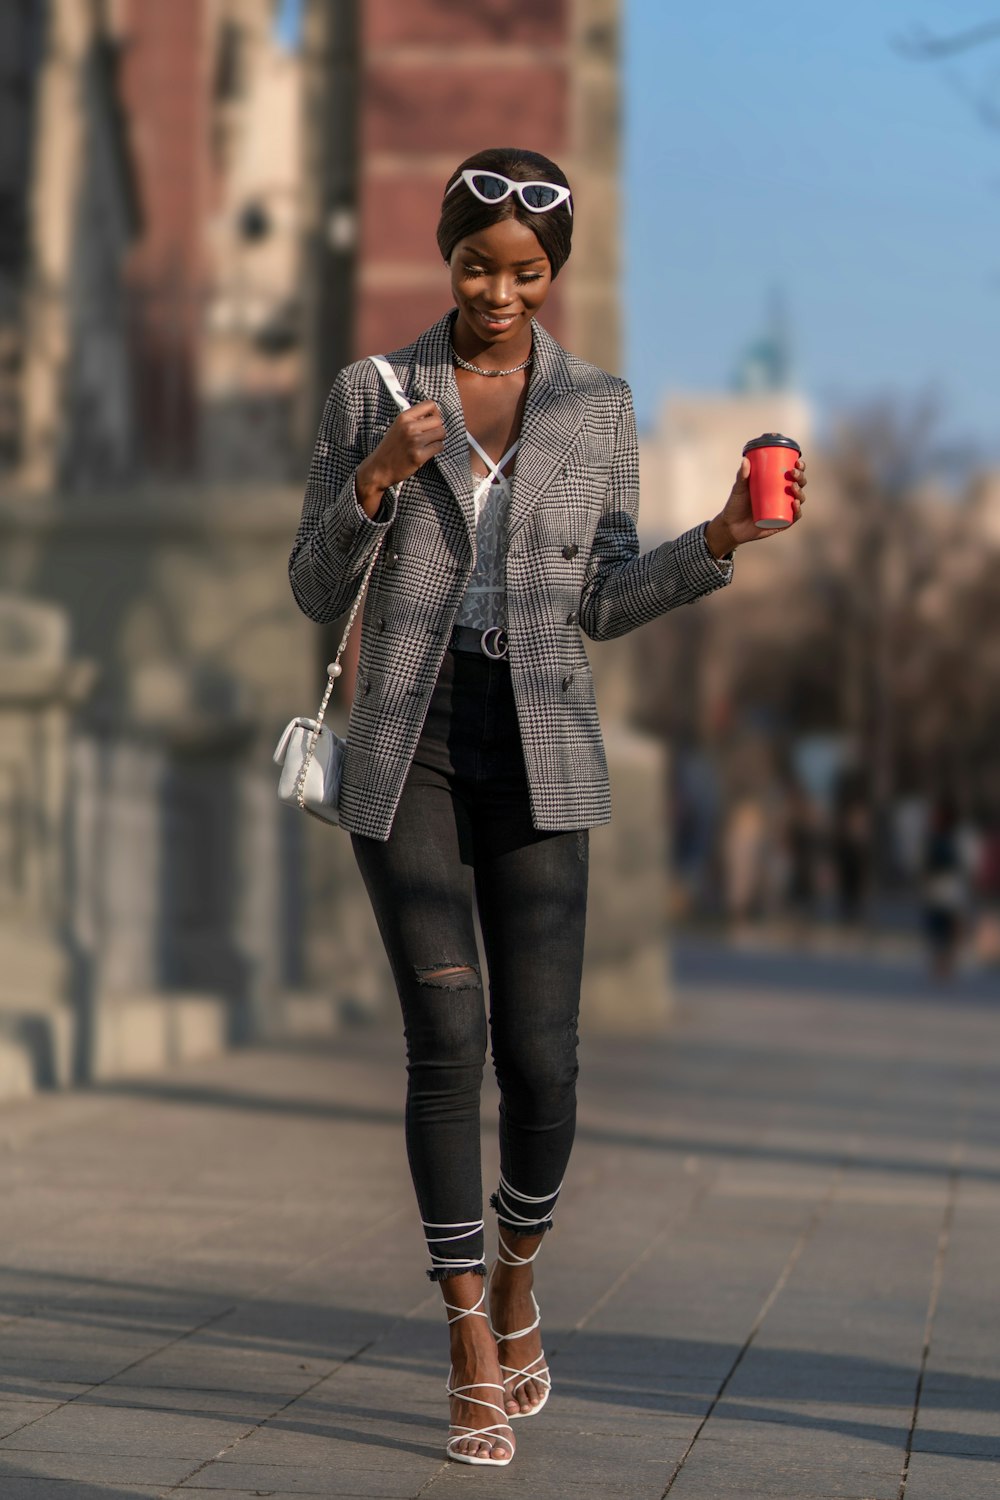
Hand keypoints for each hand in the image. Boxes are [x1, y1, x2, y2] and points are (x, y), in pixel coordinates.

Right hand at [355, 401, 446, 515]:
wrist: (379, 468)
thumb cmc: (390, 449)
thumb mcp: (397, 427)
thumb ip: (413, 420)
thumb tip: (433, 415)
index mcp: (404, 417)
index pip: (429, 405)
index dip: (435, 412)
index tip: (433, 419)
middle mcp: (409, 427)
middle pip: (438, 421)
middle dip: (437, 428)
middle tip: (431, 436)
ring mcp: (414, 441)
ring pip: (441, 433)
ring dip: (438, 440)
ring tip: (428, 445)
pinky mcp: (418, 456)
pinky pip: (439, 447)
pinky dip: (436, 450)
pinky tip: (426, 452)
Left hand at [705, 456, 806, 556]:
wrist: (730, 526)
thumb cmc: (736, 504)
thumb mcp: (739, 489)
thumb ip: (742, 475)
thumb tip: (745, 460)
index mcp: (777, 485)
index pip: (793, 474)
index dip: (800, 468)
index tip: (797, 462)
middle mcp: (783, 497)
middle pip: (799, 485)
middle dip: (800, 478)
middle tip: (793, 473)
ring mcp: (783, 510)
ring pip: (798, 500)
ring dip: (800, 492)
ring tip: (793, 487)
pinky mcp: (781, 524)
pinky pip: (793, 517)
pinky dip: (797, 511)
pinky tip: (795, 503)